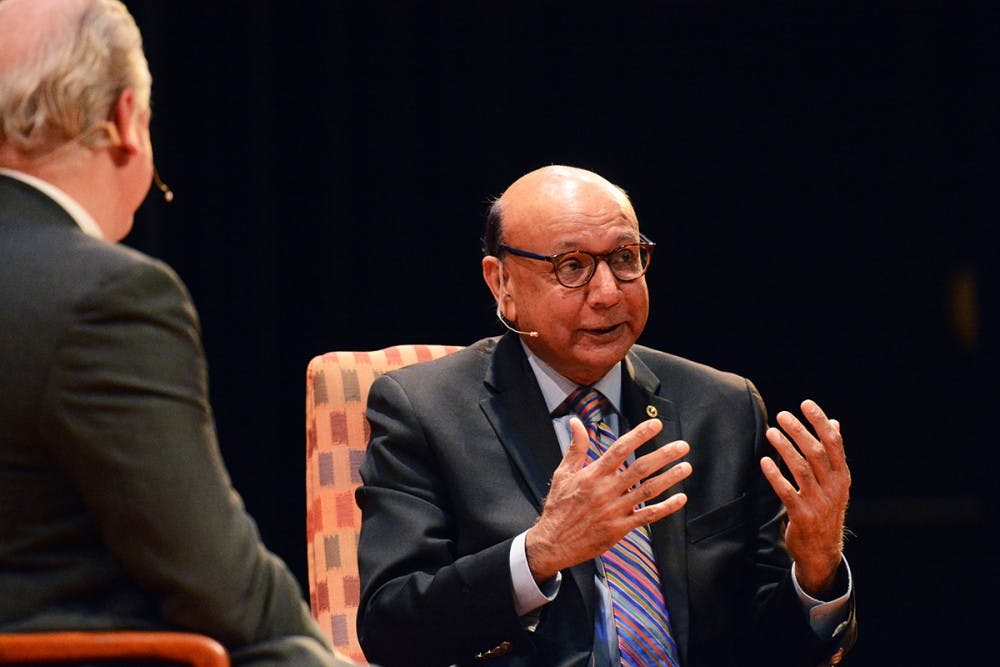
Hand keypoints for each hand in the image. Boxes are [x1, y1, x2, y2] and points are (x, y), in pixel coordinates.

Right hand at [525, 417, 690, 582]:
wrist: (553, 543)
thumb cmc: (558, 506)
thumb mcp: (563, 474)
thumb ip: (576, 448)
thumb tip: (576, 422)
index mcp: (592, 474)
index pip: (620, 449)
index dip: (639, 435)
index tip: (656, 424)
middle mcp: (606, 490)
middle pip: (640, 468)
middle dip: (664, 455)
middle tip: (682, 446)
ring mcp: (615, 510)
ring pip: (648, 491)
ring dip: (670, 478)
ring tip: (686, 467)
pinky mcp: (620, 528)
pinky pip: (648, 516)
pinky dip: (666, 508)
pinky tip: (680, 499)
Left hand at [761, 399, 850, 596]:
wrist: (823, 552)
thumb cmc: (826, 509)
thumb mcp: (835, 483)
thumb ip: (833, 454)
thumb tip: (834, 423)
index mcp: (842, 477)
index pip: (834, 443)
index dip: (820, 422)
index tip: (805, 404)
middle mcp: (833, 488)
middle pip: (817, 453)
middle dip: (799, 431)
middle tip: (781, 415)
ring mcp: (819, 503)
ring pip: (802, 469)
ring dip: (785, 448)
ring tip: (771, 432)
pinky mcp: (802, 516)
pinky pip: (787, 492)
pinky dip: (776, 475)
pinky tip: (764, 461)